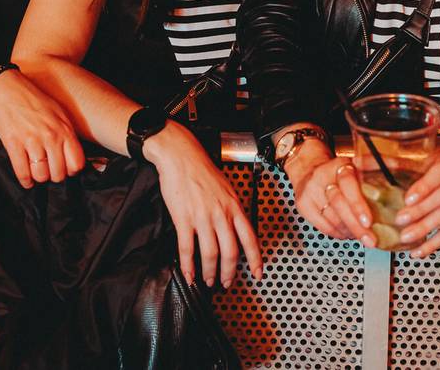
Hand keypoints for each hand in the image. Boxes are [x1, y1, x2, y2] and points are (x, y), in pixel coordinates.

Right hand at [0, 70, 84, 187]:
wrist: (9, 90)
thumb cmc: (35, 101)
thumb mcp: (60, 113)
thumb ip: (67, 134)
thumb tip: (73, 156)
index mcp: (64, 129)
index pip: (76, 163)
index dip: (72, 171)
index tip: (66, 169)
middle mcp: (50, 136)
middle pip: (59, 174)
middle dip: (54, 176)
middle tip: (50, 171)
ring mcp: (31, 141)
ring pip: (41, 176)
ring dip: (39, 178)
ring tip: (38, 172)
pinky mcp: (14, 144)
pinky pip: (22, 173)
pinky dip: (25, 180)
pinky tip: (27, 179)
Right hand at [144, 122, 261, 287]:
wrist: (181, 156)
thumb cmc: (202, 169)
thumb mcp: (226, 187)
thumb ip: (231, 207)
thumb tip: (236, 226)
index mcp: (234, 205)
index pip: (250, 238)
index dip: (255, 259)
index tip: (258, 273)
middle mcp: (221, 213)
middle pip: (230, 251)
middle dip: (229, 272)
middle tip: (226, 283)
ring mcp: (202, 217)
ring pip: (210, 253)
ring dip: (209, 272)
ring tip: (207, 280)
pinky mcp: (183, 218)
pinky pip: (187, 248)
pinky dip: (188, 265)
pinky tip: (188, 274)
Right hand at [285, 148, 376, 247]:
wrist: (308, 168)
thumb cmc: (338, 170)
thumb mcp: (357, 163)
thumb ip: (377, 166)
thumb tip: (402, 166)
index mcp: (339, 165)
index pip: (347, 183)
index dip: (358, 204)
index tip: (369, 221)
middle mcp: (322, 176)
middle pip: (339, 204)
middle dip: (357, 226)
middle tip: (371, 240)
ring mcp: (310, 191)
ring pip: (332, 218)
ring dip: (350, 231)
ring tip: (362, 235)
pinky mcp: (303, 205)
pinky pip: (323, 226)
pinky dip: (338, 233)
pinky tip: (347, 233)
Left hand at [392, 153, 439, 258]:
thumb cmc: (438, 171)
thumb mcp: (422, 161)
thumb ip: (399, 164)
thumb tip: (366, 165)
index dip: (424, 186)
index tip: (408, 199)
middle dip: (421, 210)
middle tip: (400, 220)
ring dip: (425, 228)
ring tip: (406, 236)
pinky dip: (435, 243)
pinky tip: (419, 250)